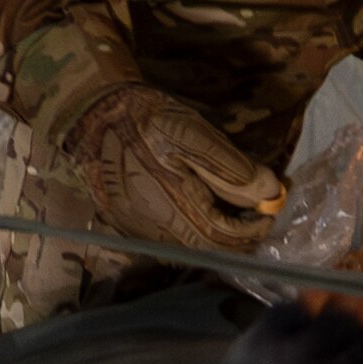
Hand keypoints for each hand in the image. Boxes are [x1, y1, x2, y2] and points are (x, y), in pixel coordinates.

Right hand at [54, 85, 285, 254]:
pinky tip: (196, 206)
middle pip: (208, 249)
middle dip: (237, 234)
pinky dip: (190, 228)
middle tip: (255, 211)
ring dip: (214, 233)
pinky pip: (167, 239)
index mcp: (175, 210)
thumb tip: (270, 191)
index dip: (255, 228)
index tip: (270, 211)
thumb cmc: (144, 121)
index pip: (227, 239)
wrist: (91, 114)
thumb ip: (233, 169)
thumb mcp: (193, 135)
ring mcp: (137, 230)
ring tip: (229, 208)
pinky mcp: (125, 223)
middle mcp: (155, 231)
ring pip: (187, 247)